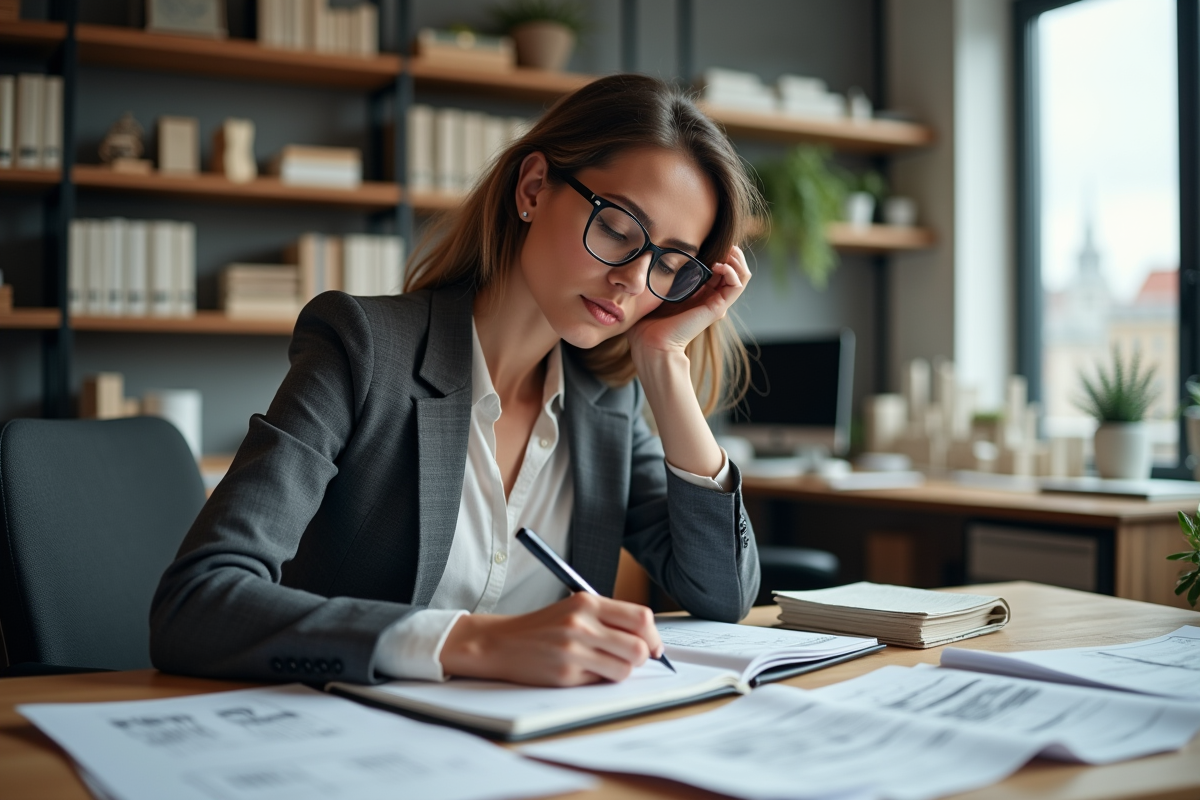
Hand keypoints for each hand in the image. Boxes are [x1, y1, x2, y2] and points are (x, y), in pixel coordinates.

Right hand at [439, 593, 663, 685]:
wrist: (500, 642)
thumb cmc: (542, 627)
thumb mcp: (574, 609)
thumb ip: (609, 618)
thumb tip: (648, 640)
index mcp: (586, 602)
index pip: (640, 618)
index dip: (653, 636)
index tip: (654, 646)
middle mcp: (581, 624)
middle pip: (638, 647)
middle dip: (643, 657)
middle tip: (634, 659)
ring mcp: (573, 650)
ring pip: (624, 669)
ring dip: (621, 671)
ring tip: (605, 665)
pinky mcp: (565, 675)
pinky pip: (600, 682)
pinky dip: (598, 680)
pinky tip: (582, 671)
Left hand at [626, 245, 750, 356]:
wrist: (651, 342)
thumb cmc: (648, 321)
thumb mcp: (658, 290)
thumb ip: (662, 277)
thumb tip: (654, 257)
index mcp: (698, 294)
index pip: (719, 271)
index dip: (721, 254)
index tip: (713, 242)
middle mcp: (710, 299)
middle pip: (734, 272)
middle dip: (732, 254)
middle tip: (727, 244)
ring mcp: (716, 304)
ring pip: (741, 277)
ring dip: (737, 261)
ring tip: (728, 252)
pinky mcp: (717, 308)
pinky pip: (736, 286)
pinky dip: (733, 272)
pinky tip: (719, 265)